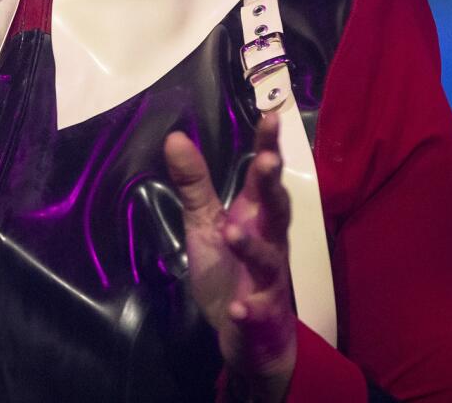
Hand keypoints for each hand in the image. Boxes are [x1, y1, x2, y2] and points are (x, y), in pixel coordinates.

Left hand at [164, 114, 296, 400]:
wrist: (251, 336)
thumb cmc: (231, 269)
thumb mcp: (206, 223)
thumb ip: (195, 184)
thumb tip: (174, 136)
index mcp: (256, 218)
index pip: (264, 178)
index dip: (268, 147)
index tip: (271, 115)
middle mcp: (269, 243)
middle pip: (276, 211)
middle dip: (274, 186)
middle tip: (267, 160)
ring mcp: (267, 282)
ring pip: (267, 261)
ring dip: (252, 247)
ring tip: (232, 231)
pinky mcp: (260, 316)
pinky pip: (256, 312)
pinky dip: (248, 310)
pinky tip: (239, 309)